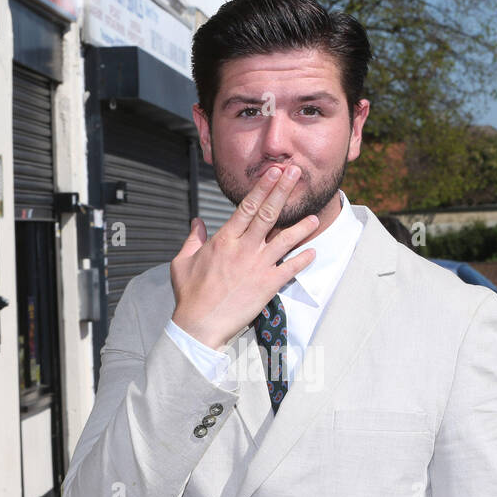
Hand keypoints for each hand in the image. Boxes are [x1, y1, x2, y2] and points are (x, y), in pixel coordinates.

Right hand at [170, 165, 319, 349]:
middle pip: (268, 214)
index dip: (262, 187)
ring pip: (285, 239)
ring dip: (301, 226)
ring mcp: (257, 266)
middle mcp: (243, 249)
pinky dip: (303, 260)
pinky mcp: (267, 285)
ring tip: (314, 216)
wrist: (199, 325)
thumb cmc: (190, 295)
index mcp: (223, 240)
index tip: (273, 172)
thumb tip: (197, 222)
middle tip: (295, 174)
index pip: (246, 207)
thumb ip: (193, 239)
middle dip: (283, 191)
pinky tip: (313, 252)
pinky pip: (290, 269)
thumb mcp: (183, 262)